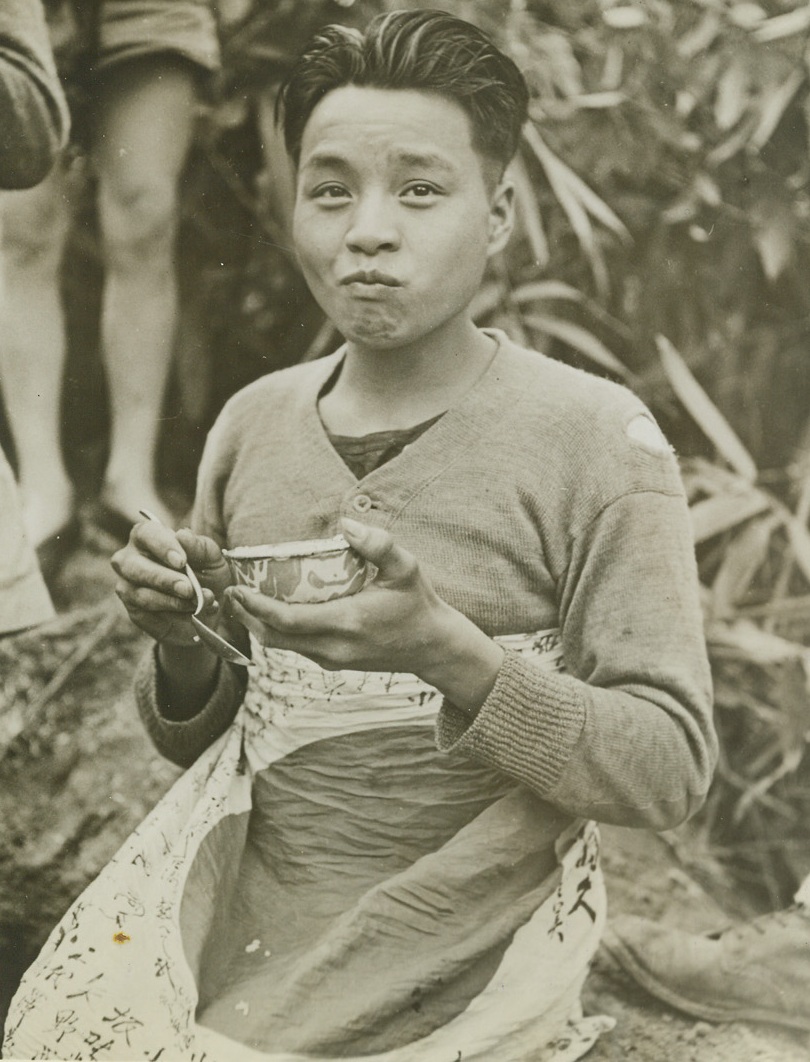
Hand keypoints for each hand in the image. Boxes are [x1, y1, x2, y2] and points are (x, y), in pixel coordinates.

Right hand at [111, 518, 232, 646]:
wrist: (206, 608)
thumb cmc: (205, 573)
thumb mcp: (211, 559)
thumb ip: (199, 547)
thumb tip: (182, 535)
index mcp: (147, 536)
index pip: (146, 533)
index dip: (163, 547)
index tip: (182, 561)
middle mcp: (129, 559)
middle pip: (135, 567)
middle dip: (164, 579)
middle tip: (188, 589)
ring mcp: (127, 586)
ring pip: (141, 595)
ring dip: (173, 602)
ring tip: (198, 603)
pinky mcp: (133, 611)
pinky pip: (148, 616)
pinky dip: (174, 617)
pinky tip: (191, 616)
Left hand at [225, 518, 503, 710]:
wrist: (433, 647)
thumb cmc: (418, 604)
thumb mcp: (406, 568)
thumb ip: (379, 544)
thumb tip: (346, 525)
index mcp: (347, 622)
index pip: (287, 620)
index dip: (256, 607)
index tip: (237, 589)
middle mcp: (334, 647)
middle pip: (273, 638)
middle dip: (247, 617)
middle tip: (231, 592)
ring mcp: (333, 659)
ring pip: (281, 647)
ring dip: (259, 626)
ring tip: (244, 600)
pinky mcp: (334, 663)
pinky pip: (295, 648)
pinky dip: (277, 632)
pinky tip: (272, 612)